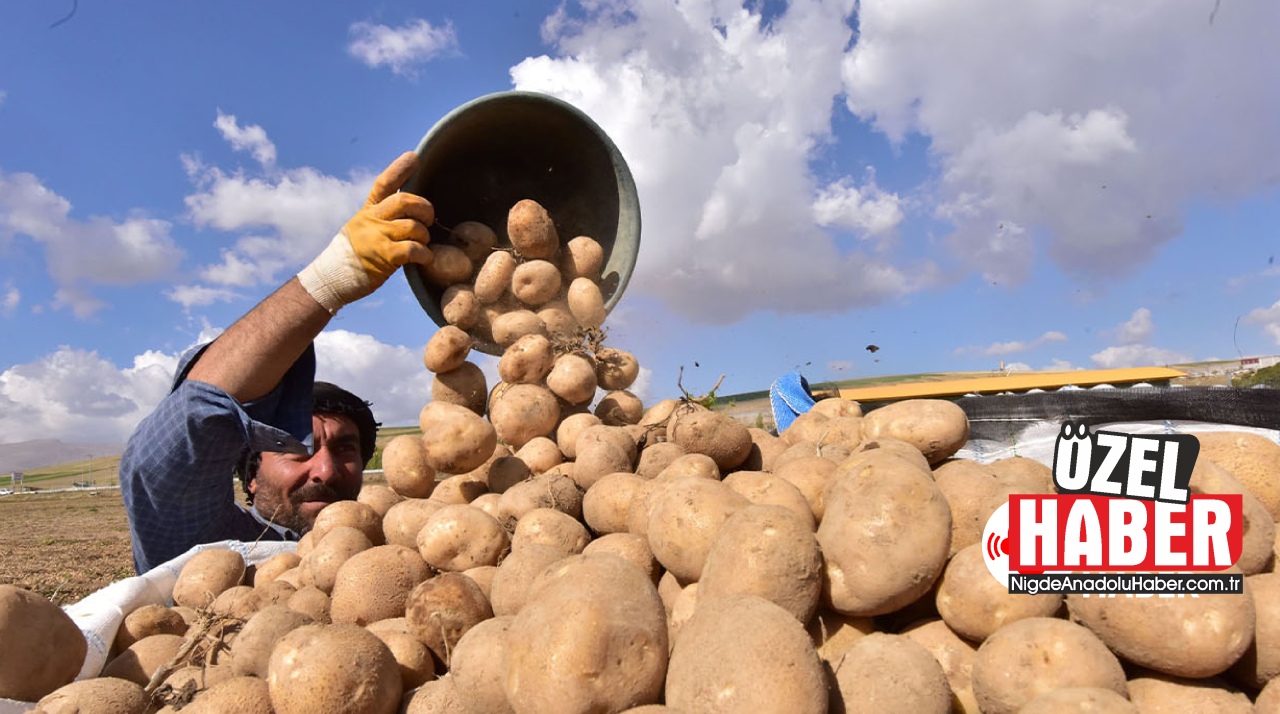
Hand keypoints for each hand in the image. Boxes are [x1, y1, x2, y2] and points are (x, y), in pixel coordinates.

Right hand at [298, 152, 435, 312]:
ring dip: (424, 236)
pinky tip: (425, 258)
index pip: (384, 183)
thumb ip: (382, 216)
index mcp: (368, 210)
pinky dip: (424, 254)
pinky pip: (413, 249)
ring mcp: (377, 237)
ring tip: (422, 244)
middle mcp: (372, 219)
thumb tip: (410, 209)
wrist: (334, 277)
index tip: (414, 157)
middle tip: (428, 220)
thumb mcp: (363, 227)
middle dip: (424, 209)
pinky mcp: (384, 256)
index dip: (400, 169)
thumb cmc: (355, 253)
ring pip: (413, 226)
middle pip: (405, 202)